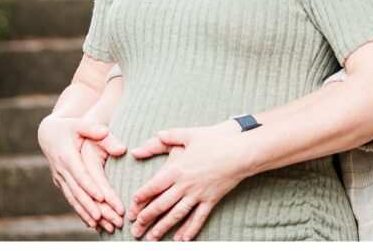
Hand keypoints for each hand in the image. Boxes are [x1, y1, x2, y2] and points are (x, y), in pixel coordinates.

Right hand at [37, 115, 125, 229]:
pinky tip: (91, 223)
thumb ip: (93, 128)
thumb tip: (106, 132)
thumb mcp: (79, 124)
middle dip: (91, 206)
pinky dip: (80, 211)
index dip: (90, 187)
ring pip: (73, 199)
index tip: (101, 197)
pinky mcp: (61, 183)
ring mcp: (60, 178)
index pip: (80, 174)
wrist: (48, 134)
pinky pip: (71, 199)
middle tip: (105, 218)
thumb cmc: (68, 127)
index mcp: (67, 156)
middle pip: (77, 191)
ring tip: (99, 225)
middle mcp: (62, 170)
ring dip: (85, 213)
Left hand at [127, 121, 251, 240]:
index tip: (132, 207)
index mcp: (177, 169)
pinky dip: (189, 230)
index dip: (141, 198)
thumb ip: (169, 136)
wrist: (240, 152)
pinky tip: (182, 239)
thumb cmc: (215, 141)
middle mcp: (185, 184)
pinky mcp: (211, 200)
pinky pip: (198, 218)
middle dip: (146, 218)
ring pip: (177, 215)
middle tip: (136, 229)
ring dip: (163, 227)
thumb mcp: (189, 134)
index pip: (153, 187)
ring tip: (152, 238)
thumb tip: (155, 135)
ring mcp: (198, 194)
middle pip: (161, 205)